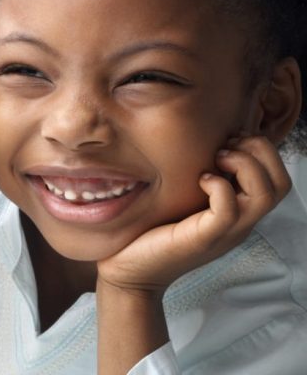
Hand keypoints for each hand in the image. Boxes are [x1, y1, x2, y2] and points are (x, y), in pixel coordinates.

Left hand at [95, 134, 290, 373]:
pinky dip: (220, 187)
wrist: (130, 272)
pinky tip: (200, 180)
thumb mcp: (182, 198)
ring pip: (264, 195)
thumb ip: (199, 178)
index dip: (261, 150)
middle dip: (260, 151)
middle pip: (280, 184)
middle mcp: (239, 223)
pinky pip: (229, 211)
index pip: (277, 179)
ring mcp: (225, 233)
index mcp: (238, 212)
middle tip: (225, 145)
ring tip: (217, 158)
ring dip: (245, 165)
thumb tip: (202, 142)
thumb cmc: (150, 230)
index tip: (227, 139)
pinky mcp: (203, 239)